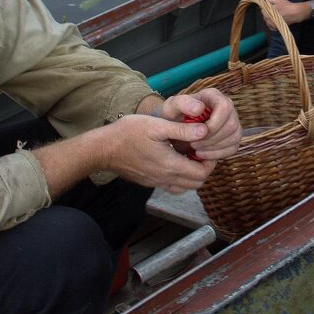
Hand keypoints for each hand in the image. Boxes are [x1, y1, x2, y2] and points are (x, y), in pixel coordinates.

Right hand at [100, 114, 215, 194]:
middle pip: (196, 183)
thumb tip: (205, 131)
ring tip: (188, 155)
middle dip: (204, 168)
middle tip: (200, 150)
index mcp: (171, 165)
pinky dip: (179, 177)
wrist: (103, 149)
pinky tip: (173, 160)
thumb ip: (182, 130)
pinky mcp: (149, 182)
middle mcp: (165, 178)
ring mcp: (156, 182)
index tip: (207, 147)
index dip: (210, 162)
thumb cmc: (128, 133)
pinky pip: (171, 185)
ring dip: (192, 174)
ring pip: (184, 187)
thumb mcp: (157, 126)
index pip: (202, 173)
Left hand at [159, 88, 241, 162]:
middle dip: (213, 138)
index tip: (198, 133)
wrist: (172, 129)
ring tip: (196, 150)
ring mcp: (232, 121)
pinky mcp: (232, 137)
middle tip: (194, 145)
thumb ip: (182, 103)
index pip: (225, 107)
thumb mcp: (171, 107)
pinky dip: (218, 154)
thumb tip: (199, 109)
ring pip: (235, 137)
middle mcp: (226, 106)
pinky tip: (202, 155)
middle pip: (232, 124)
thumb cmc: (172, 117)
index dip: (214, 123)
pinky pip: (234, 147)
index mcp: (213, 96)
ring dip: (215, 147)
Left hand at [263, 0, 309, 25]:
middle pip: (264, 17)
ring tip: (275, 15)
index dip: (265, 8)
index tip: (269, 6)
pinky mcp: (277, 28)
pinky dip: (272, 24)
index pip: (262, 11)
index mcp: (269, 12)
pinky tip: (275, 20)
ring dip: (269, 18)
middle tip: (273, 10)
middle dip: (267, 13)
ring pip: (267, 22)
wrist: (296, 12)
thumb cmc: (286, 5)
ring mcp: (273, 25)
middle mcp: (270, 20)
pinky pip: (271, 27)